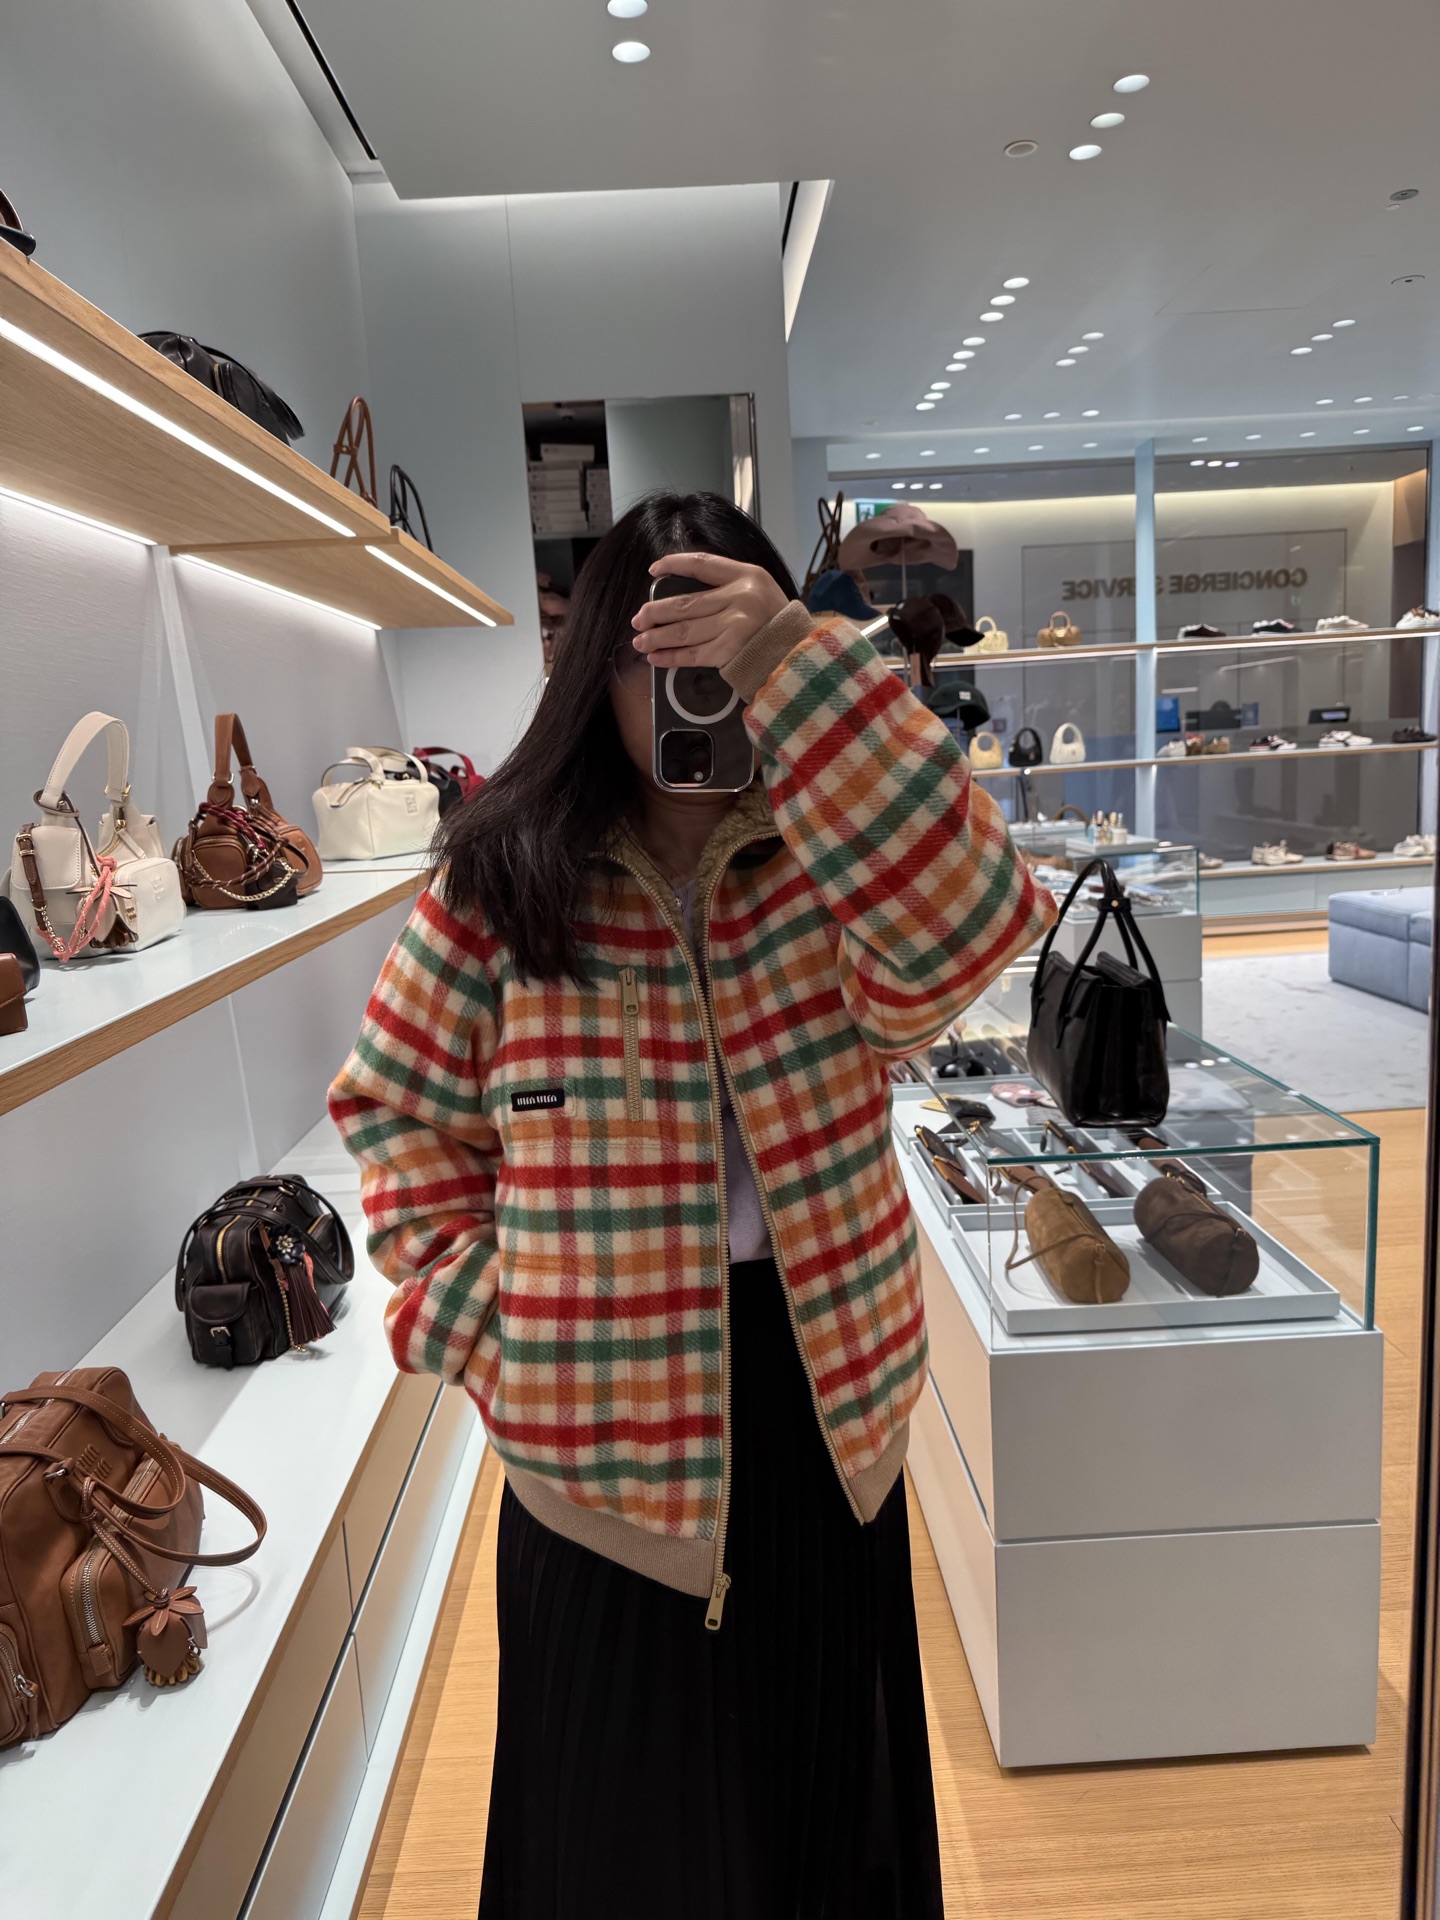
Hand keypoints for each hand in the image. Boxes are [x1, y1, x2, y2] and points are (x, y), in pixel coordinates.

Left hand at [629, 552, 788, 669]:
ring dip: (657, 637)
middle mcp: (740, 598)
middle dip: (656, 612)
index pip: (702, 564)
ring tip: (640, 641)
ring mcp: (735, 626)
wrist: (801, 653)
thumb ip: (728, 586)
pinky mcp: (731, 652)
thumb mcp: (760, 589)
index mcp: (747, 575)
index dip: (674, 564)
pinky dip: (671, 657)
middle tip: (638, 619)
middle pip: (686, 603)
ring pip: (684, 630)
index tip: (654, 570)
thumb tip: (683, 596)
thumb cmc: (777, 622)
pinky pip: (693, 654)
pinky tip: (656, 658)